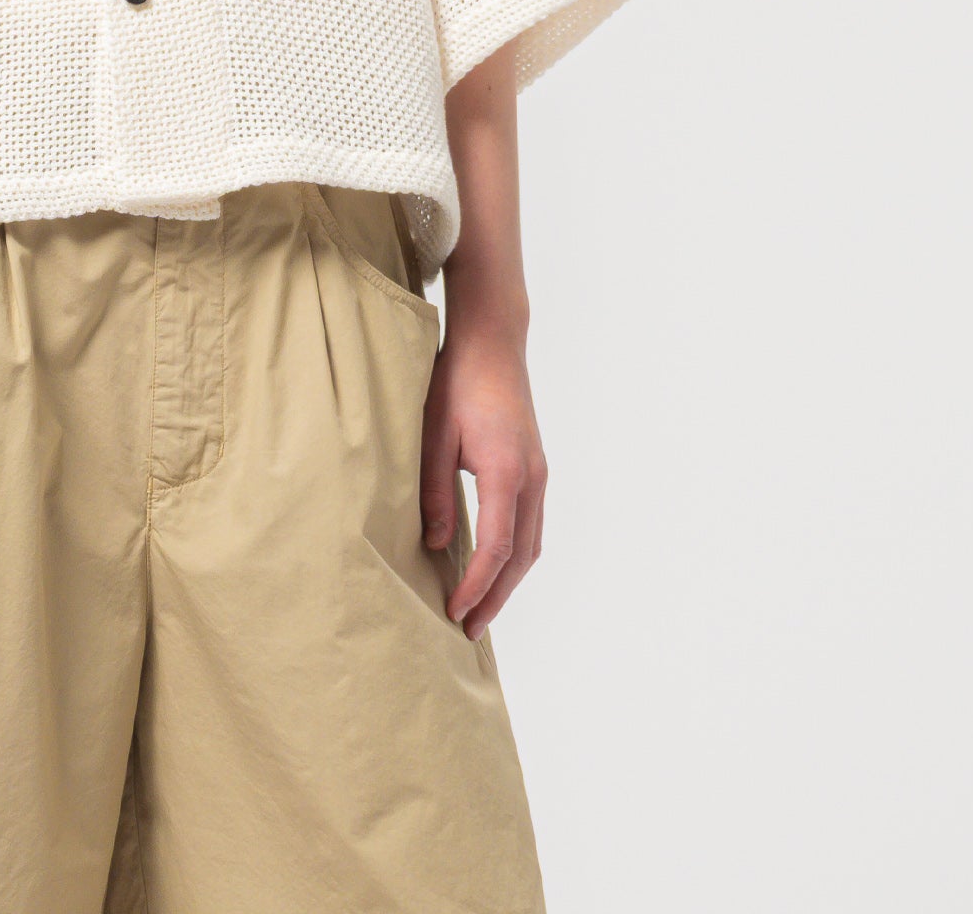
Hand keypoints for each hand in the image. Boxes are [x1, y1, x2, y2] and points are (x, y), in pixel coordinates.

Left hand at [420, 317, 547, 639]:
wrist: (492, 342)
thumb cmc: (457, 382)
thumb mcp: (433, 435)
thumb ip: (435, 492)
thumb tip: (437, 546)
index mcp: (505, 471)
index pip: (496, 548)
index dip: (476, 587)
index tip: (454, 613)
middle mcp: (531, 478)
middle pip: (521, 557)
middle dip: (496, 597)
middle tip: (469, 629)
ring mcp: (538, 473)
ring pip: (531, 544)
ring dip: (508, 581)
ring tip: (480, 609)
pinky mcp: (535, 468)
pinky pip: (530, 525)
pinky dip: (515, 555)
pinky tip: (493, 566)